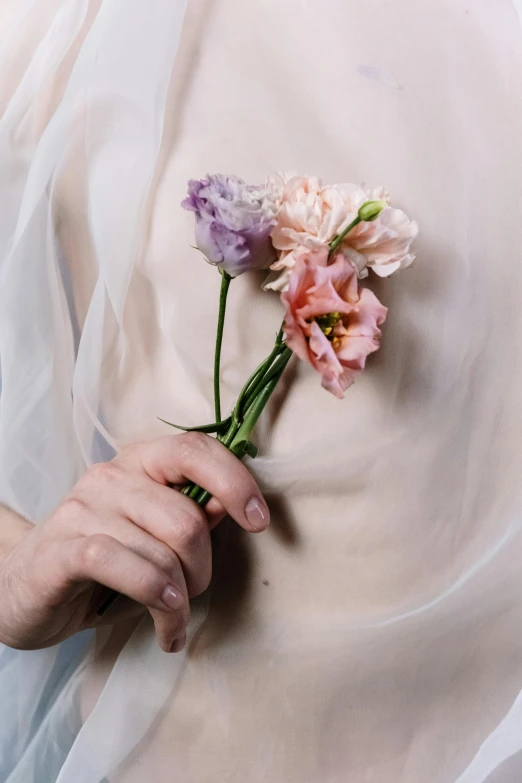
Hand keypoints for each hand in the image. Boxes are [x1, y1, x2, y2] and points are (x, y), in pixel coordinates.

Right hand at [0, 433, 268, 652]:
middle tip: (193, 594)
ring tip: (173, 622)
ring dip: (181, 600)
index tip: (260, 522)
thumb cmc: (100, 562)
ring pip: (162, 550)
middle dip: (203, 569)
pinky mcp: (61, 550)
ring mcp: (82, 510)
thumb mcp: (153, 536)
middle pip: (187, 518)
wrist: (20, 587)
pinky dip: (157, 600)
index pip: (195, 448)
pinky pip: (125, 567)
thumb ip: (192, 516)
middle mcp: (110, 476)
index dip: (236, 481)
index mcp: (139, 462)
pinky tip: (164, 625)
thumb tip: (234, 506)